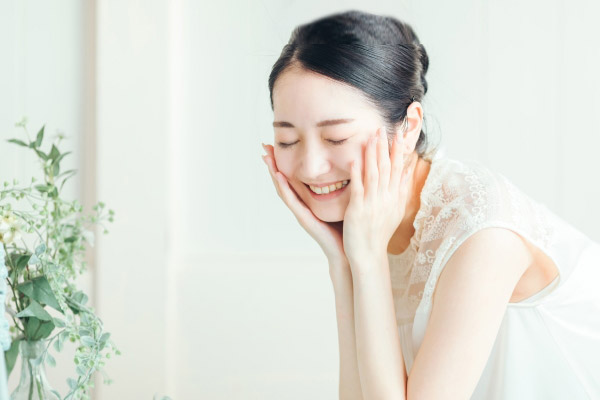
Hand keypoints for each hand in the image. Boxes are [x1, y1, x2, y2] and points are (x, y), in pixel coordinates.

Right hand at [261, 143, 349, 270]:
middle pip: (283, 181)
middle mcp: (302, 205)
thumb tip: (350, 162)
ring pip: (283, 189)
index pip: (293, 178)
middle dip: (274, 164)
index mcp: (309, 201)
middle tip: (265, 146)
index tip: (277, 145)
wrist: (348, 251)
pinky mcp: (304, 219)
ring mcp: (301, 212)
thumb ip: (342, 185)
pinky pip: (292, 201)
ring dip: (273, 172)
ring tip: (266, 157)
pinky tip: (278, 175)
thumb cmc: (347, 228)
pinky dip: (284, 187)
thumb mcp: (343, 201)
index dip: (285, 163)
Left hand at [342, 126, 413, 268]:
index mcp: (394, 198)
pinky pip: (358, 188)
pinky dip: (357, 173)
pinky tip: (355, 160)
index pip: (398, 169)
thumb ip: (400, 190)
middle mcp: (385, 199)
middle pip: (387, 168)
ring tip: (371, 138)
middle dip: (385, 148)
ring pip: (374, 174)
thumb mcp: (395, 211)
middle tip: (383, 128)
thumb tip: (407, 171)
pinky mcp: (358, 210)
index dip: (398, 151)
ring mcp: (372, 204)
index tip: (398, 135)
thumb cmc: (378, 234)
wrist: (369, 255)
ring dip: (373, 155)